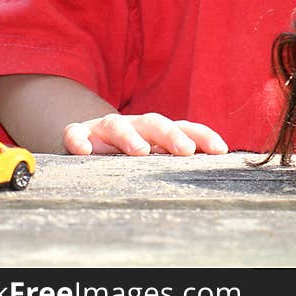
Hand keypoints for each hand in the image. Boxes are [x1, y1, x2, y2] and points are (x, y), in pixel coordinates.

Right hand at [62, 112, 228, 155]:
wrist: (90, 141)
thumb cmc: (130, 156)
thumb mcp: (155, 158)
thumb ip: (177, 163)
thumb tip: (215, 172)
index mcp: (158, 131)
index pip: (184, 128)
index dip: (203, 136)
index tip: (220, 151)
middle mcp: (134, 125)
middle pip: (155, 122)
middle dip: (171, 135)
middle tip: (185, 151)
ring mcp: (105, 129)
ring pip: (117, 125)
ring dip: (130, 136)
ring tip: (140, 151)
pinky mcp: (79, 135)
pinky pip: (75, 133)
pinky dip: (79, 139)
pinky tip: (84, 150)